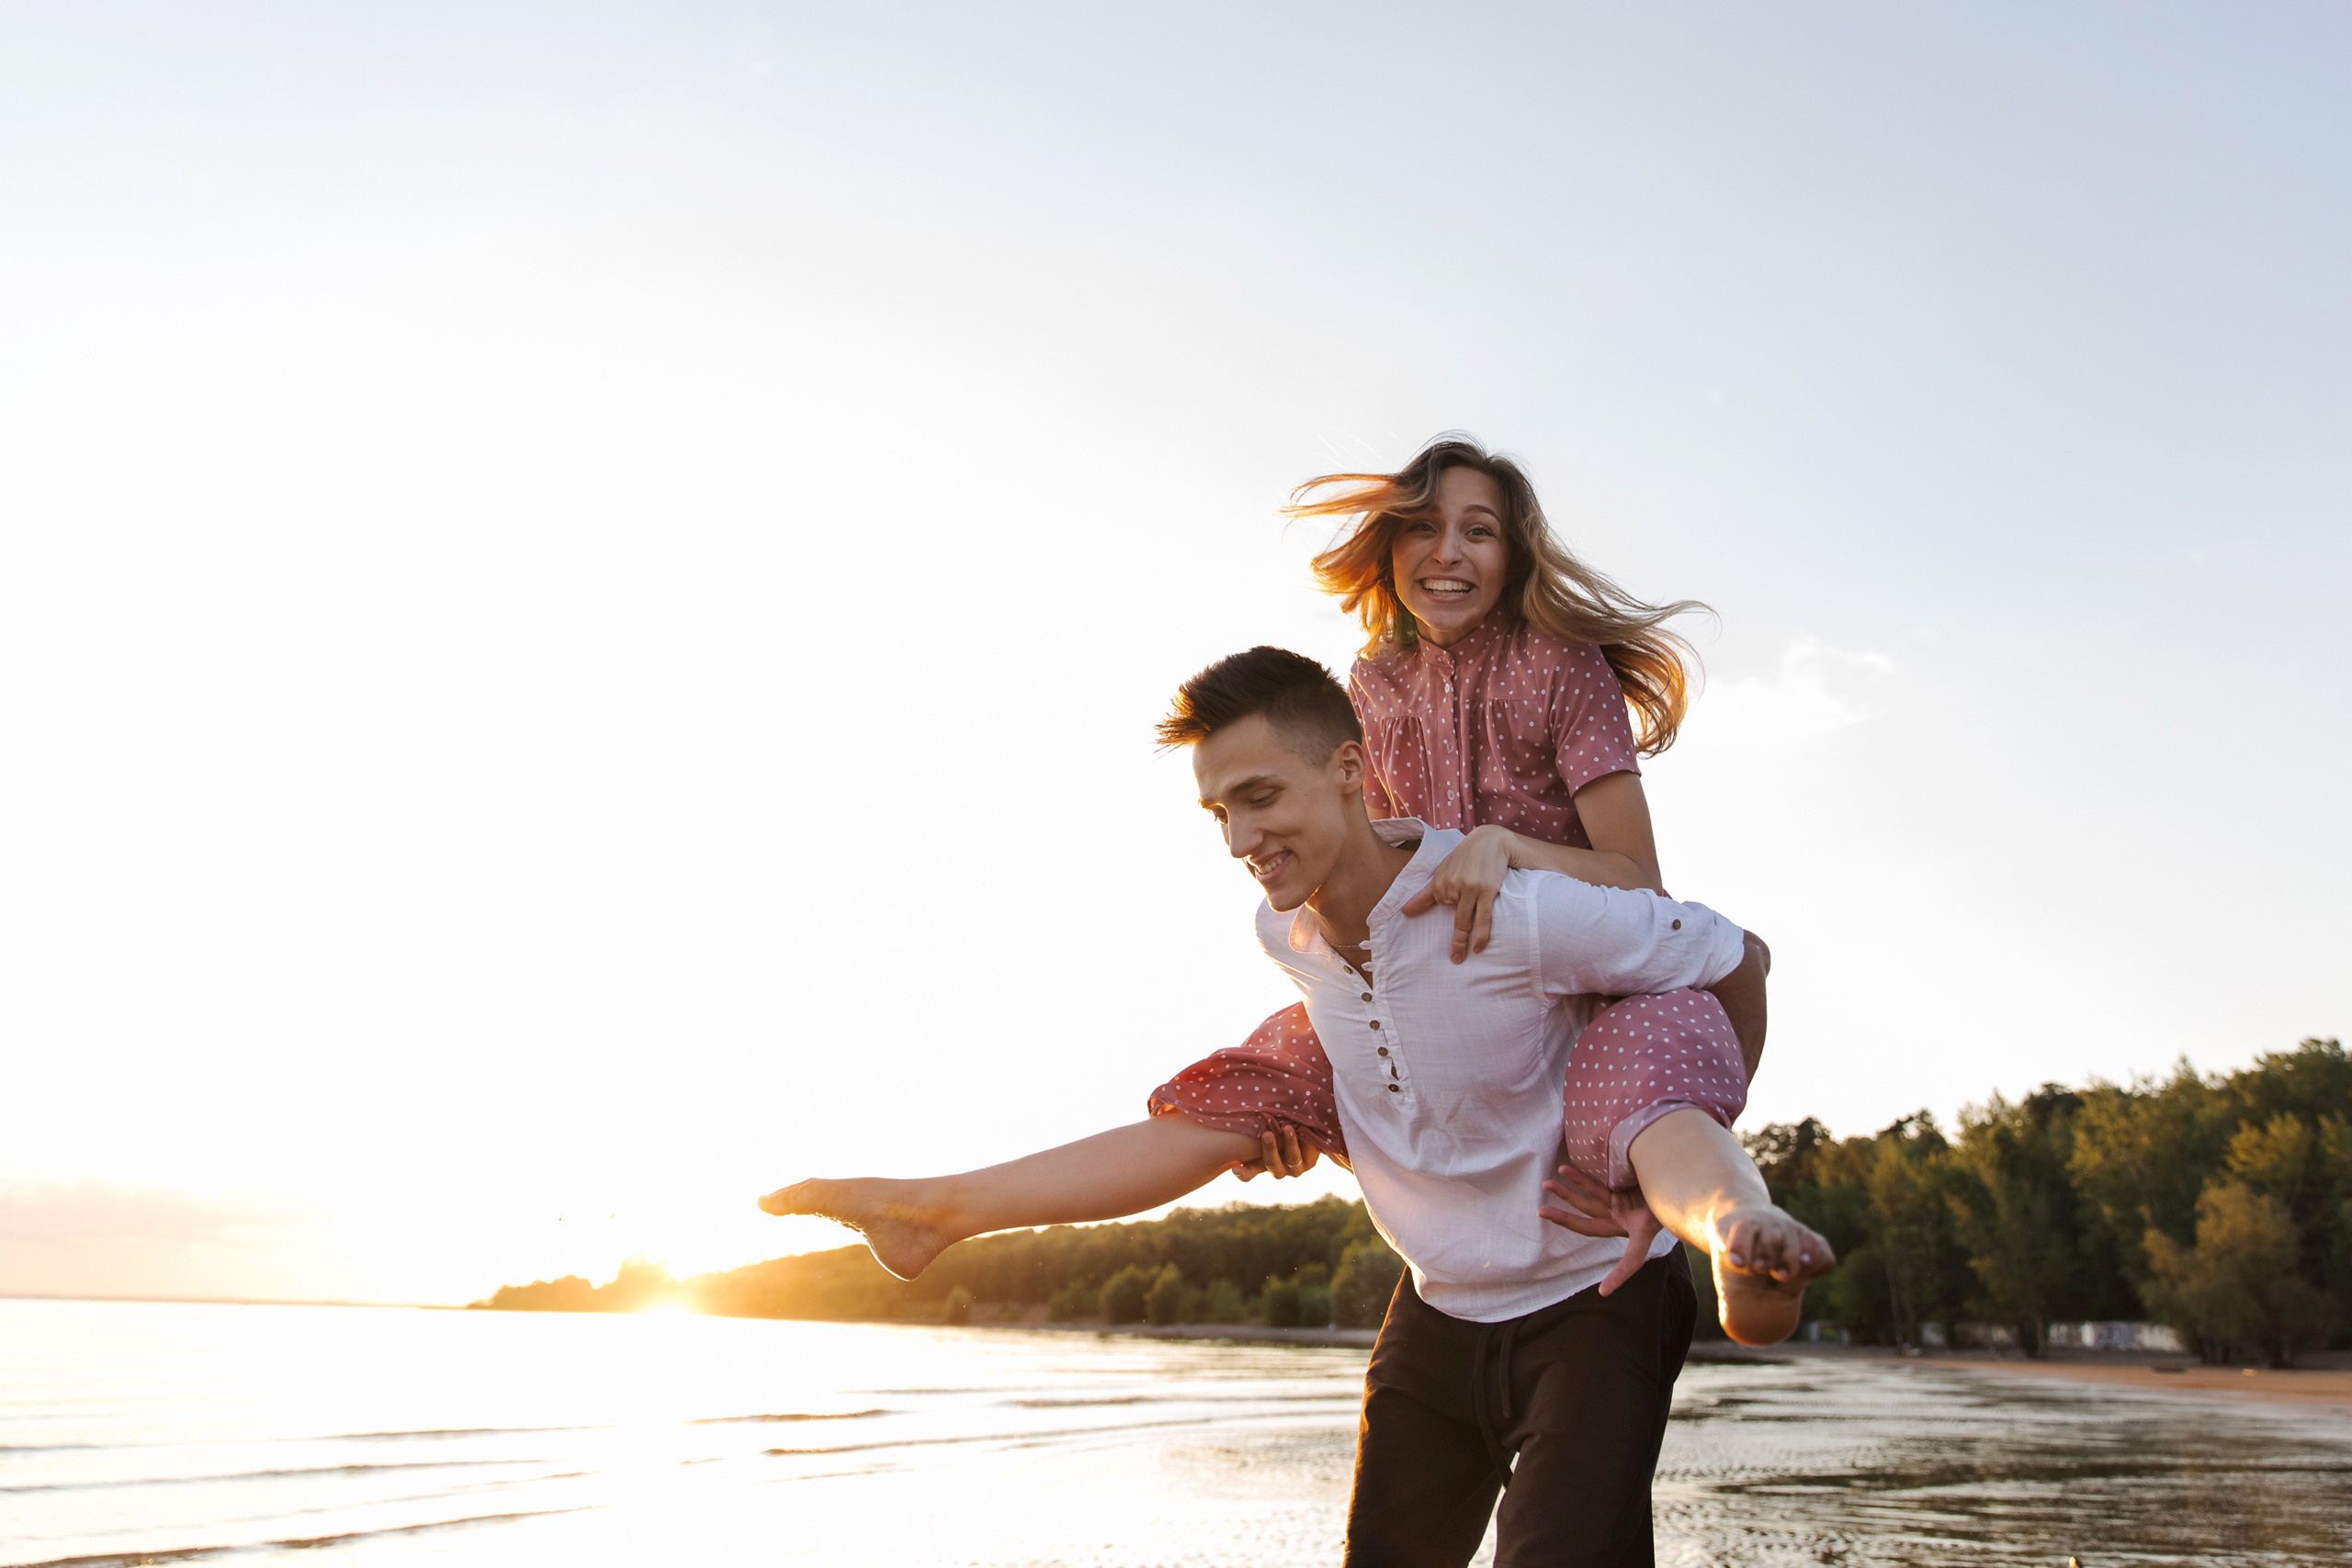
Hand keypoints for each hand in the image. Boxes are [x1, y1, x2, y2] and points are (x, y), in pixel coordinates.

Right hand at [1230, 1123, 1318, 1181]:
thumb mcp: (1265, 1129)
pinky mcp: (1310, 1162)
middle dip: (1269, 1149)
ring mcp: (1294, 1168)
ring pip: (1292, 1158)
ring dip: (1290, 1143)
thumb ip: (1257, 1129)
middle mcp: (1277, 1169)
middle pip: (1271, 1163)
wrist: (1305, 1132)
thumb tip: (1234, 1113)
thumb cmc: (1277, 1129)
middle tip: (1267, 1134)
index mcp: (1259, 1164)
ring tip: (1288, 1128)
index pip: (1248, 1173)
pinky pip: (1307, 1152)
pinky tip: (1305, 1128)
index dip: (1243, 1173)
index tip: (1235, 1169)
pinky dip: (1306, 1141)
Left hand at [1398, 825, 1516, 961]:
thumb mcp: (1443, 871)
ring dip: (1464, 942)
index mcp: (1440, 882)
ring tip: (1462, 958)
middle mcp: (1452, 885)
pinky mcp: (1487, 890)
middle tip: (1454, 959)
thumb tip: (1404, 911)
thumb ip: (1426, 894)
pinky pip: (1483, 917)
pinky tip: (1478, 946)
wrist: (1492, 841)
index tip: (1453, 928)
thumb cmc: (1466, 857)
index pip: (1440, 907)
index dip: (1451, 912)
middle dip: (1454, 942)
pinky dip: (1481, 934)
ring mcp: (1470, 888)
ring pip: (1465, 921)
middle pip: (1453, 919)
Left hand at [1537, 1163, 1667, 1296]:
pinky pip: (1598, 1181)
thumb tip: (1622, 1271)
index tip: (1604, 1292)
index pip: (1630, 1258)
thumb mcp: (1668, 1222)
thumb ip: (1646, 1244)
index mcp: (1638, 1232)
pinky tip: (1567, 1169)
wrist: (1684, 1178)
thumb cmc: (1680, 1202)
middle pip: (1589, 1220)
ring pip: (1589, 1198)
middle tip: (1541, 1212)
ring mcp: (1621, 1201)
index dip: (1620, 1274)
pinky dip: (1583, 1177)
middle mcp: (1624, 1219)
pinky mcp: (1620, 1184)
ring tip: (1549, 1182)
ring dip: (1569, 1191)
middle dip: (1565, 1217)